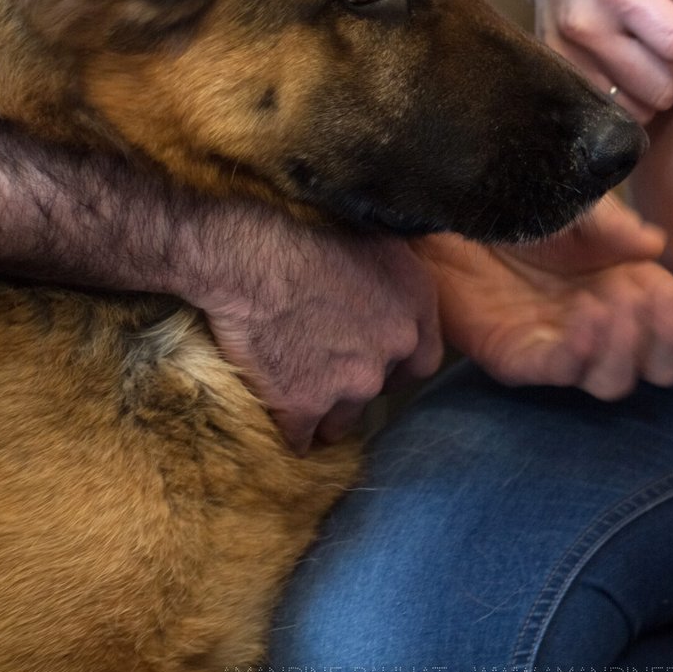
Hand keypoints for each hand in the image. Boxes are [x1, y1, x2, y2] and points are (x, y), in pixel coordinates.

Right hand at [169, 200, 442, 452]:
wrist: (248, 258)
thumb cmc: (305, 236)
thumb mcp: (374, 244)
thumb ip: (395, 283)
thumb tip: (396, 299)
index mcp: (416, 306)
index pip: (423, 360)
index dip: (397, 367)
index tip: (377, 367)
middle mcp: (395, 347)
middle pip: (380, 390)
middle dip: (358, 388)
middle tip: (329, 375)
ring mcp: (352, 381)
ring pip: (343, 419)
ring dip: (326, 414)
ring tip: (301, 395)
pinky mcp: (305, 405)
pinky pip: (301, 436)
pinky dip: (290, 430)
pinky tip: (277, 417)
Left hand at [419, 196, 672, 398]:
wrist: (445, 208)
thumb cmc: (515, 203)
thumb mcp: (575, 201)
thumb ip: (612, 224)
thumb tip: (652, 248)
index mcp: (631, 283)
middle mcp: (605, 323)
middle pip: (661, 366)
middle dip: (672, 340)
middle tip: (663, 301)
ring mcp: (563, 344)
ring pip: (615, 381)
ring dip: (627, 348)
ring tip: (615, 304)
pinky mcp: (518, 357)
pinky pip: (560, 371)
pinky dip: (581, 351)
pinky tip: (586, 316)